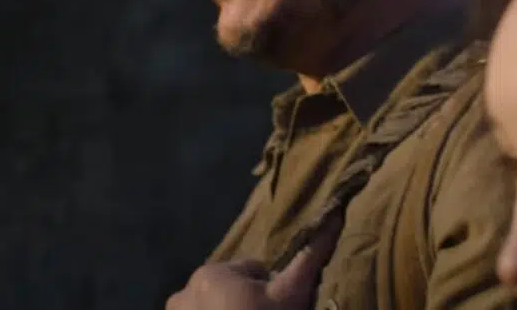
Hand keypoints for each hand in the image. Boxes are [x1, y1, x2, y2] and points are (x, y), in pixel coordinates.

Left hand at [166, 217, 340, 309]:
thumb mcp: (291, 293)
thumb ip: (308, 258)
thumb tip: (333, 216)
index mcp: (211, 274)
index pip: (250, 273)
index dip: (268, 291)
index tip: (275, 309)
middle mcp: (183, 291)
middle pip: (229, 291)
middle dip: (244, 303)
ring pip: (212, 307)